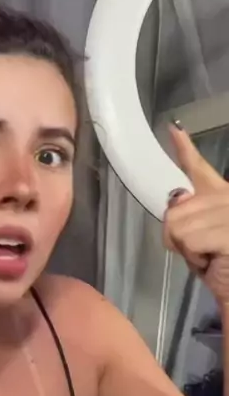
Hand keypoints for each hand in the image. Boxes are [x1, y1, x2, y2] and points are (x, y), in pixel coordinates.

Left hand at [163, 121, 228, 304]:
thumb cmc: (221, 266)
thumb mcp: (199, 238)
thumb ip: (188, 217)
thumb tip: (177, 204)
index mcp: (222, 195)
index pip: (199, 168)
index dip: (184, 148)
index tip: (173, 129)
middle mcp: (227, 197)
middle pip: (175, 211)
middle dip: (178, 238)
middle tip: (202, 252)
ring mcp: (228, 211)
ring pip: (178, 227)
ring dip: (187, 250)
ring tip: (209, 257)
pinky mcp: (227, 230)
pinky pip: (187, 240)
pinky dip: (193, 258)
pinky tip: (212, 262)